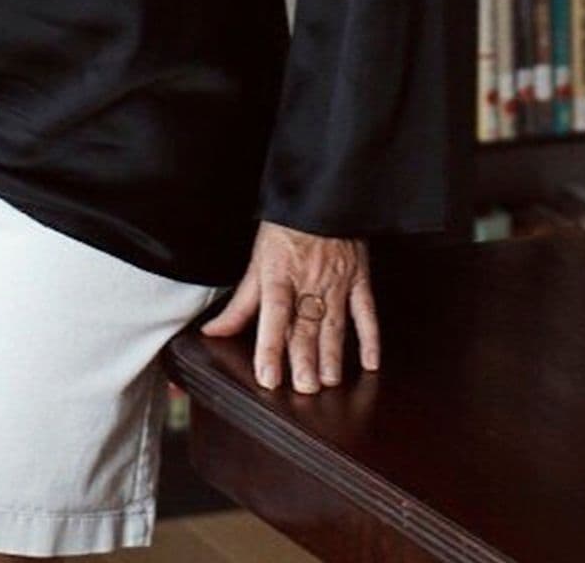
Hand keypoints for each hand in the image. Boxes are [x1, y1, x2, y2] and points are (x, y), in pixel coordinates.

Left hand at [199, 219, 378, 391]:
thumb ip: (239, 304)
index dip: (270, 346)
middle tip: (305, 388)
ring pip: (334, 323)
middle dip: (305, 359)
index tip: (268, 376)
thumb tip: (214, 332)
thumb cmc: (285, 230)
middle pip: (306, 324)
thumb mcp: (256, 262)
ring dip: (332, 355)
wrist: (320, 197)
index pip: (273, 313)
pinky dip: (370, 337)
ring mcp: (337, 280)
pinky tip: (370, 362)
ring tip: (330, 382)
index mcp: (279, 274)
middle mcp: (309, 280)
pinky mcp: (359, 278)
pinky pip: (366, 311)